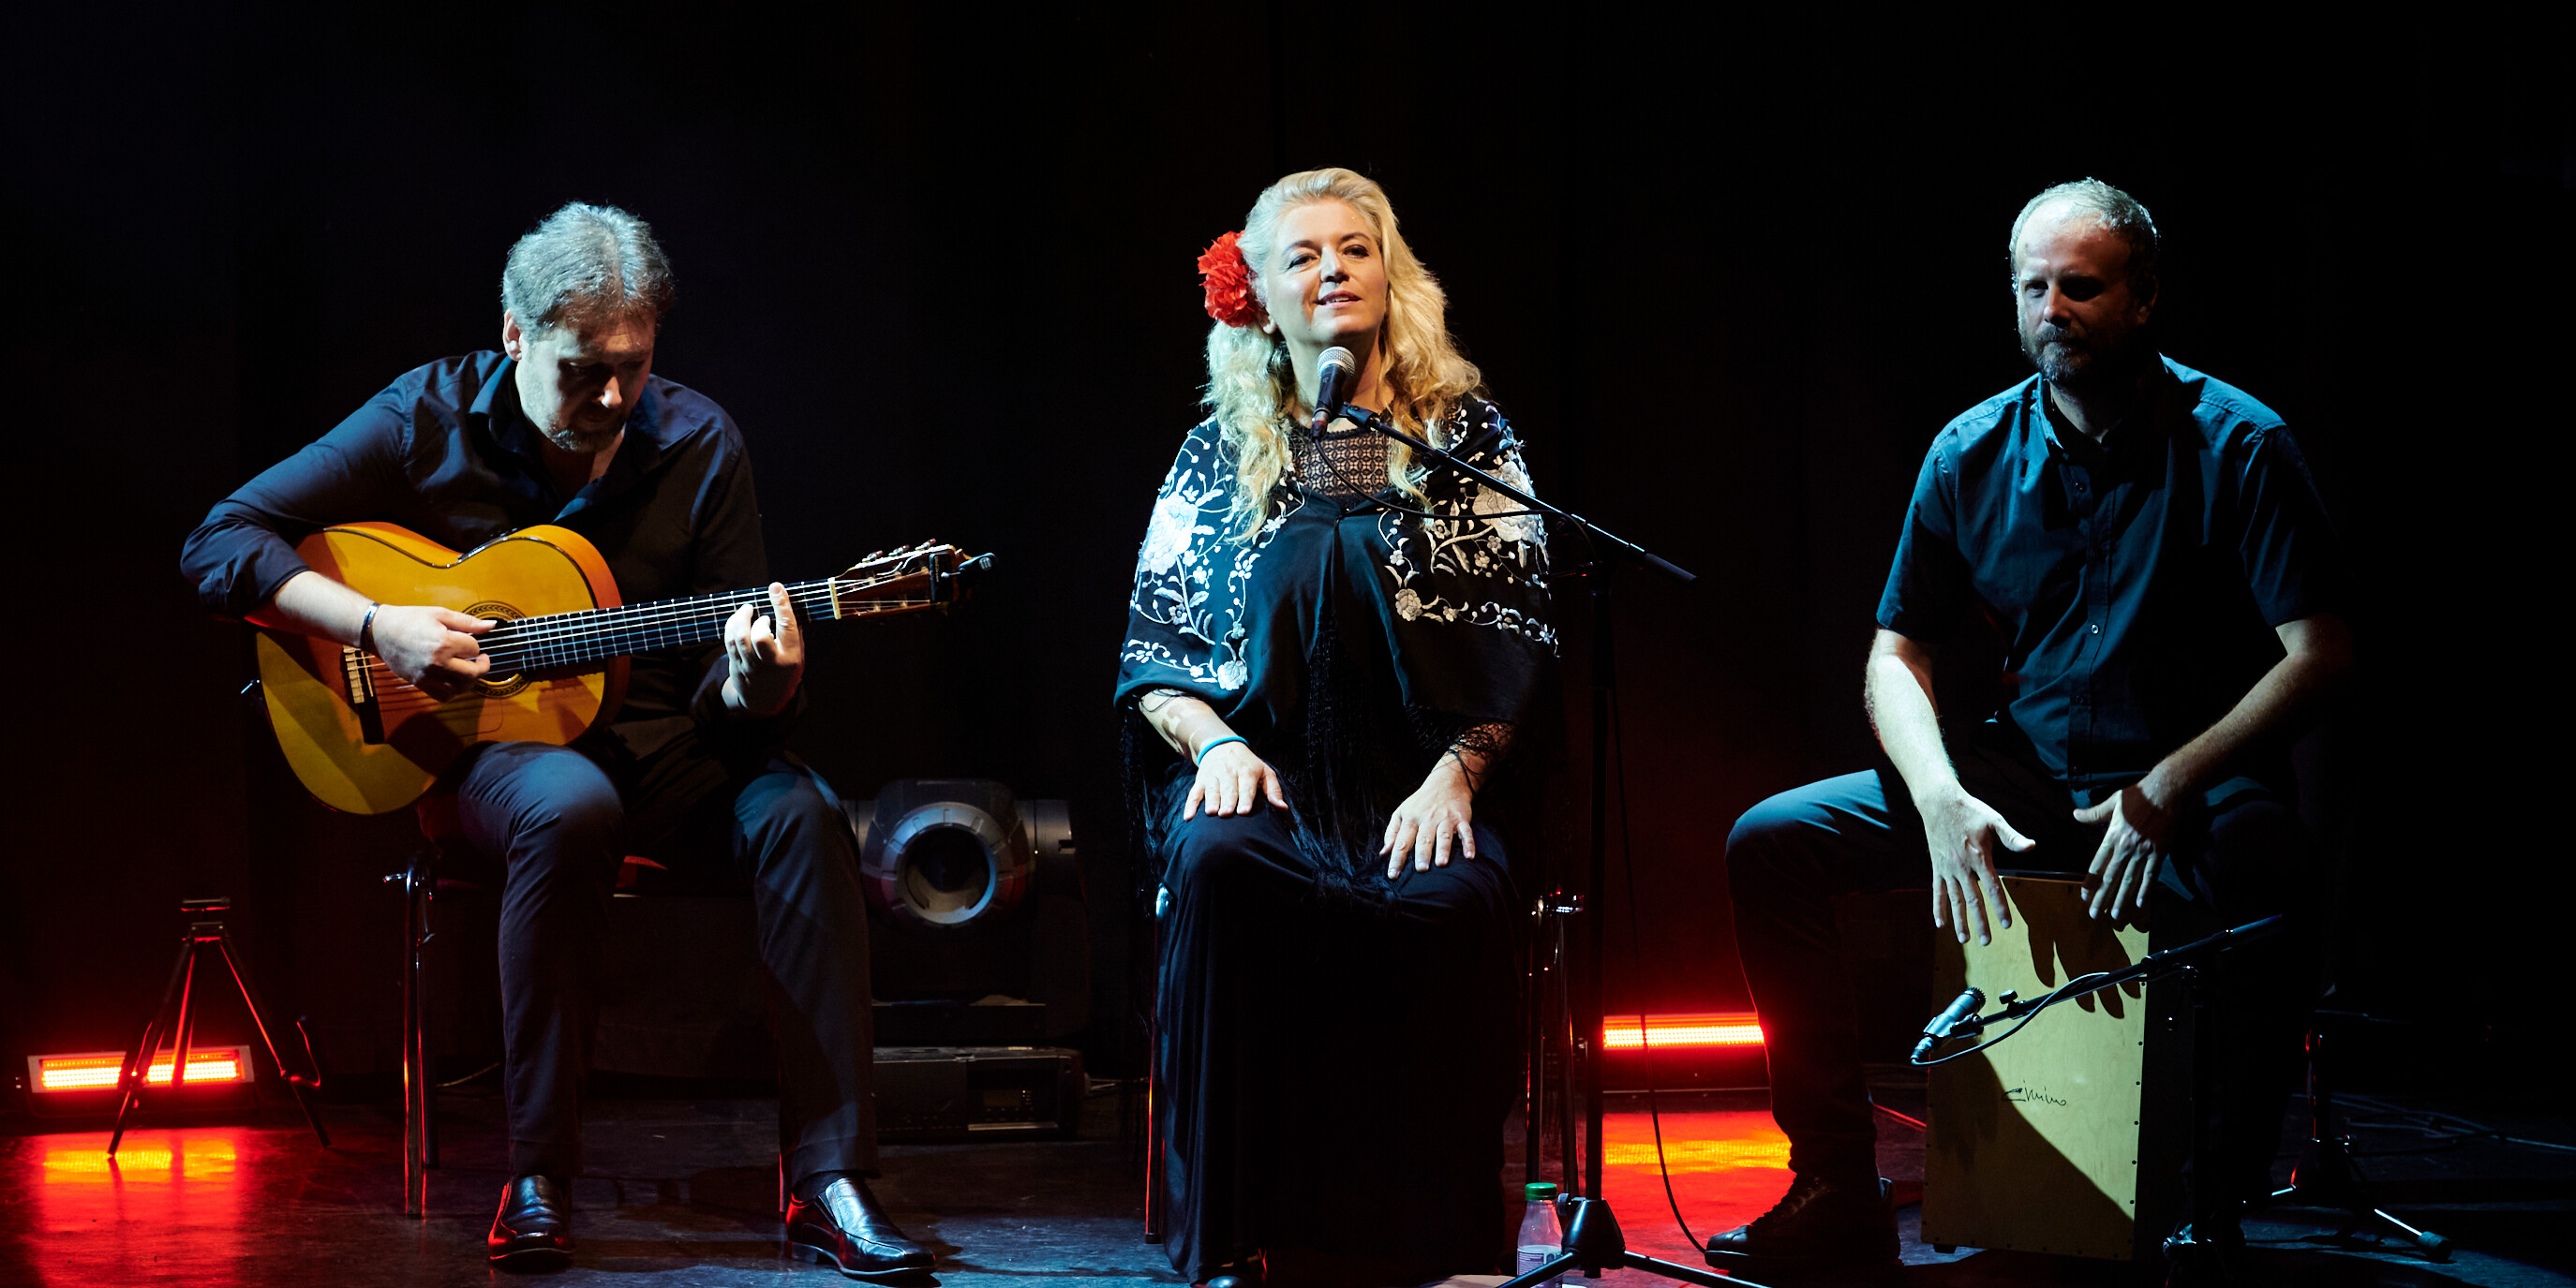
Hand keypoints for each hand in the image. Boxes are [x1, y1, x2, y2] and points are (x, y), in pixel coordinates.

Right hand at [370, 604, 494, 698]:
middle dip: (483, 666)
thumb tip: (491, 626)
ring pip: (460, 688)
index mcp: (444, 642)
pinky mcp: (419, 683)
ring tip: (467, 668)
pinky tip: (453, 679)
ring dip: (469, 680)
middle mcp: (437, 662)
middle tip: (482, 659)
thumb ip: (468, 622)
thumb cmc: (409, 620)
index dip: (475, 644)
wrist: (379, 631)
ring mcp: (427, 675)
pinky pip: (443, 695)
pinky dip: (453, 690)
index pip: (474, 649)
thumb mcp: (440, 614)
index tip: (468, 639)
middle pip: (473, 673)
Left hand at [720, 583, 804, 718]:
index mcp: (791, 657)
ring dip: (741, 618)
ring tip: (747, 609)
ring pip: (740, 638)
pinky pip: (729, 641)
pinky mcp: (736, 665)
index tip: (775, 587)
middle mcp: (771, 662)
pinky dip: (731, 625)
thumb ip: (793, 633)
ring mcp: (751, 665)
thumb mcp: (798, 655)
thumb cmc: (784, 670)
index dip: (781, 605)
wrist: (766, 699)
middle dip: (758, 621)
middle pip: (759, 637)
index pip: (787, 627)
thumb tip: (785, 604)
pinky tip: (737, 619)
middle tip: (762, 617)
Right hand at [1183, 740, 1284, 819]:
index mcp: (1246, 771)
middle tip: (1226, 814)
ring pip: (1212, 790)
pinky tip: (1188, 817)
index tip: (1243, 811)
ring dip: (1211, 801)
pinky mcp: (1201, 781)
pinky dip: (1190, 805)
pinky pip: (1194, 793)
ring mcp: (1213, 777)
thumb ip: (1274, 790)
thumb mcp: (1265, 772)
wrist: (1222, 745)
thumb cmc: (1248, 764)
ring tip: (1212, 813)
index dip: (1245, 799)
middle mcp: (1228, 773)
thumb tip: (1282, 808)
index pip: (1246, 787)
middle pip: (1228, 789)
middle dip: (1227, 801)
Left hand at [1382, 756, 1475, 877]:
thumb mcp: (1402, 812)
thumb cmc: (1420, 802)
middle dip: (1422, 854)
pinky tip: (1469, 856)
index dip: (1396, 859)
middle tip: (1421, 869)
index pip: (1401, 842)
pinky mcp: (1461, 819)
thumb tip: (1383, 853)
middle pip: (1424, 839)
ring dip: (1443, 849)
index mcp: (1411, 819)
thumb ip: (1392, 833)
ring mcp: (1445, 819)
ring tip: (1441, 863)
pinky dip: (1469, 843)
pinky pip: (1466, 832)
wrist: (1446, 783)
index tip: (1393, 875)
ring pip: (1444, 835)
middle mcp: (1428, 819)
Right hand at [1918, 785, 2034, 944]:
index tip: (2007, 924)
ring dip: (1960, 921)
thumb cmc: (1970, 811)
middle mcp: (1962, 867)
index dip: (2000, 907)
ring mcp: (1948, 869)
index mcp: (1979, 857)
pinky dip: (1938, 908)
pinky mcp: (1937, 868)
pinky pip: (1937, 891)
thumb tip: (2031, 846)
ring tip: (1965, 939)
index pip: (1992, 887)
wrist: (1939, 803)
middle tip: (1987, 941)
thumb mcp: (1994, 820)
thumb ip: (2012, 837)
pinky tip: (1941, 924)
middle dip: (1980, 922)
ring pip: (1955, 900)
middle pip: (1973, 900)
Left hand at [2072, 781, 2175, 919]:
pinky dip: (2145, 890)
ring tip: (2114, 915)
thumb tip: (2075, 815)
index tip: (2084, 896)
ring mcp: (2143, 851)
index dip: (2090, 881)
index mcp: (2113, 835)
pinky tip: (2140, 904)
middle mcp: (2126, 847)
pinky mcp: (2159, 852)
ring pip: (2130, 880)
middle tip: (2094, 915)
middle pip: (2111, 877)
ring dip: (2121, 899)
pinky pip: (2151, 875)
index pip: (2097, 864)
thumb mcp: (2112, 801)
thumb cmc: (2138, 795)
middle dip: (2102, 897)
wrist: (2166, 791)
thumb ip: (2094, 813)